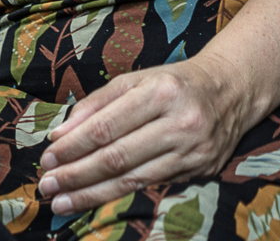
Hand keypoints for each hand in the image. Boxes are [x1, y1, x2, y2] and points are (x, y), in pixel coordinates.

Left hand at [38, 57, 248, 214]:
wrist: (233, 89)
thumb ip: (98, 102)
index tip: (48, 156)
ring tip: (61, 201)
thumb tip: (60, 135)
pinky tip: (95, 201)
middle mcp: (180, 121)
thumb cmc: (177, 81)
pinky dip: (118, 197)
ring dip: (90, 194)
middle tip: (47, 185)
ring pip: (131, 180)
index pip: (107, 126)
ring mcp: (192, 150)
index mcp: (162, 90)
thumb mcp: (139, 78)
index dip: (73, 146)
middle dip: (76, 174)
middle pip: (117, 157)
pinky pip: (150, 187)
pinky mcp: (200, 170)